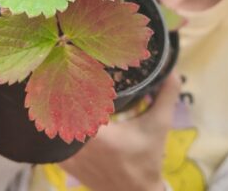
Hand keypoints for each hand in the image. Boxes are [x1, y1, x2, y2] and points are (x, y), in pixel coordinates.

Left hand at [60, 70, 180, 190]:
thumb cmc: (146, 159)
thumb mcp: (158, 127)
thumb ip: (165, 96)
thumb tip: (174, 70)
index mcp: (97, 137)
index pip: (72, 101)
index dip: (73, 81)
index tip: (80, 65)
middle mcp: (76, 147)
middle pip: (58, 108)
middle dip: (64, 89)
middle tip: (73, 69)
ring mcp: (67, 157)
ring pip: (54, 123)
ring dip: (59, 106)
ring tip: (68, 85)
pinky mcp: (64, 162)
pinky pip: (54, 137)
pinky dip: (58, 123)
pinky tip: (67, 109)